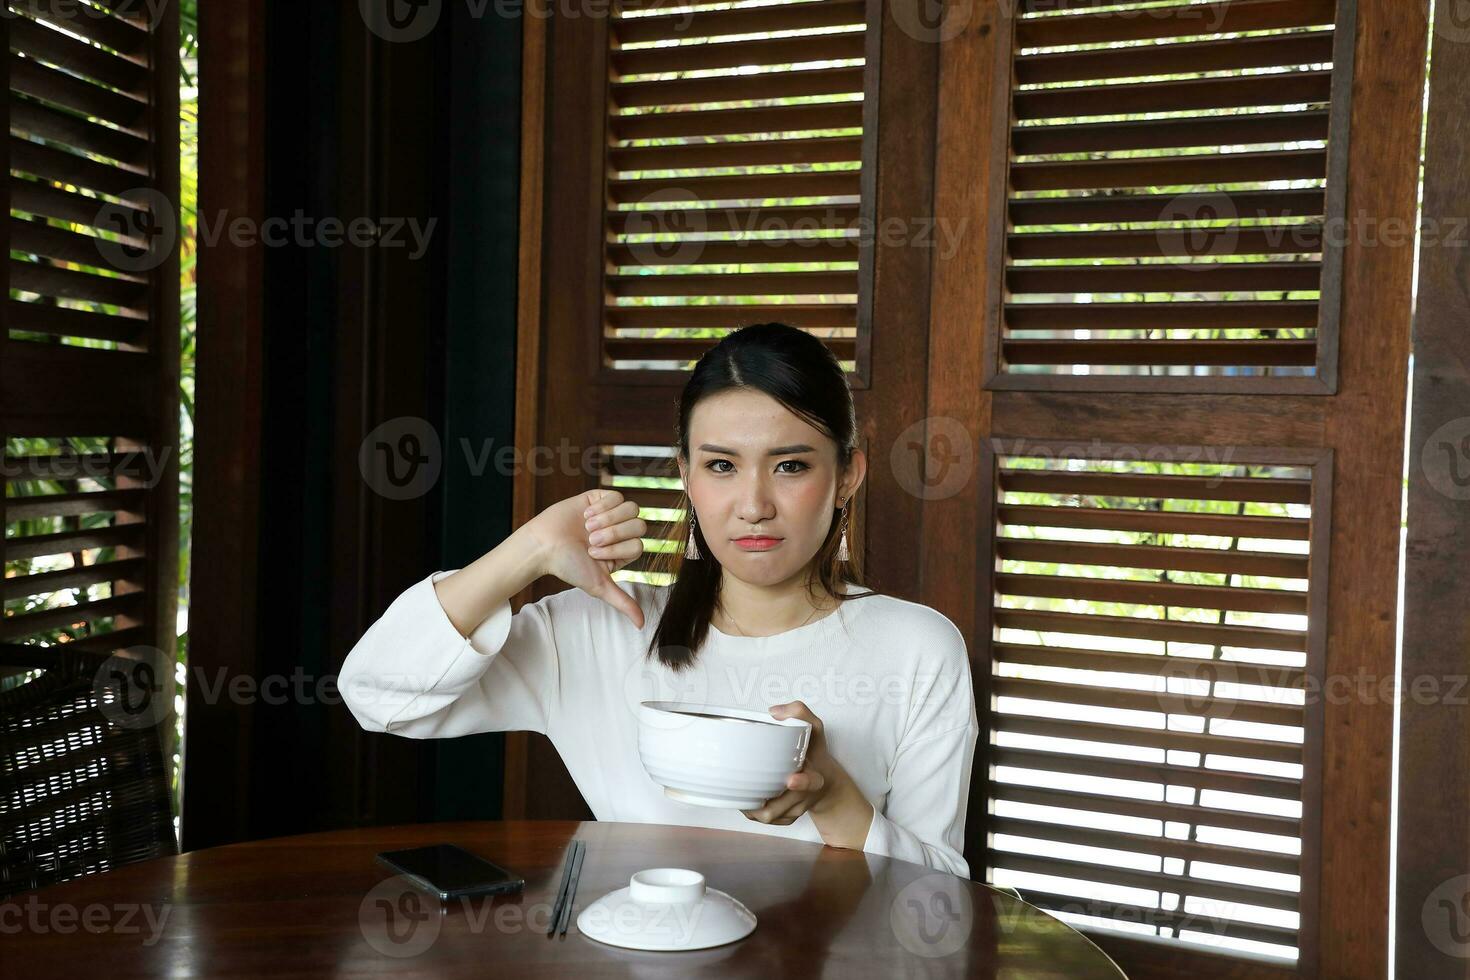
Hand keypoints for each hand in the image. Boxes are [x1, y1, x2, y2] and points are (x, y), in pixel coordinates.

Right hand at [527, 489, 646, 628]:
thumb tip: (641, 625)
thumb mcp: (599, 586)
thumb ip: (623, 602)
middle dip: (613, 533)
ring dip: (607, 519)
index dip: (617, 548)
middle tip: (590, 540)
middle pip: (639, 526)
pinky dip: (601, 506)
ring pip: (631, 509)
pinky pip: (616, 495)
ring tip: (587, 526)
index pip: (638, 545)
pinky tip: (586, 514)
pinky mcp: (601, 498)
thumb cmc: (568, 566)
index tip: (592, 553)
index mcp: (623, 552)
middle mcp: (621, 533)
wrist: (544, 544)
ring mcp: (612, 514)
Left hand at [741, 701, 873, 849]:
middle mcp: (805, 798)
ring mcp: (795, 811)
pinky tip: (745, 797)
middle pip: (779, 809)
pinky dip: (753, 812)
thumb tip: (774, 712)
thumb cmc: (815, 754)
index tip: (792, 779)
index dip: (801, 783)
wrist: (826, 784)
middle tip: (742, 788)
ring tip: (738, 792)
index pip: (811, 782)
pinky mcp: (787, 819)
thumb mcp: (814, 729)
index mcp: (815, 776)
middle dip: (760, 804)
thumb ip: (800, 713)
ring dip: (751, 808)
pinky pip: (767, 821)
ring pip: (769, 818)